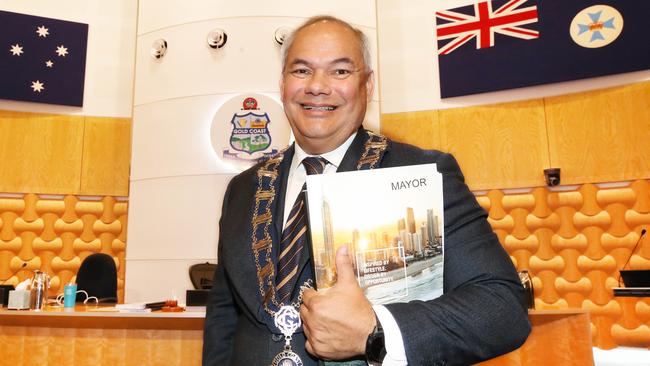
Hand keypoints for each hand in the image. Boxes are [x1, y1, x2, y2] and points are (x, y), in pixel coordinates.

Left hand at [301, 245, 375, 359]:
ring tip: (328, 320)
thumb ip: (343, 264)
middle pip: (304, 310)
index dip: (315, 295)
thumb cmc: (359, 310)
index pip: (306, 296)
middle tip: (327, 309)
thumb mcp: (350, 284)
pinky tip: (326, 333)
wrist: (370, 333)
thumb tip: (342, 247)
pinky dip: (315, 339)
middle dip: (313, 308)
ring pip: (306, 325)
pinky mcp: (318, 349)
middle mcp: (312, 320)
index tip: (323, 297)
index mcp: (317, 304)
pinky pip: (309, 343)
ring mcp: (315, 336)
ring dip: (313, 322)